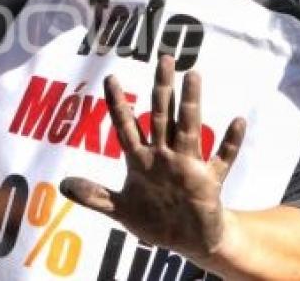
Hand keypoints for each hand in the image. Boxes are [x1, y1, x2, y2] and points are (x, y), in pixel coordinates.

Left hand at [60, 55, 245, 259]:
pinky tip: (237, 121)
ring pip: (189, 129)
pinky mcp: (209, 183)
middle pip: (161, 115)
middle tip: (164, 57)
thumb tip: (62, 185)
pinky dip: (230, 143)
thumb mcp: (119, 208)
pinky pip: (222, 160)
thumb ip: (94, 196)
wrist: (187, 241)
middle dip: (161, 88)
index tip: (111, 77)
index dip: (117, 104)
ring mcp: (187, 167)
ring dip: (191, 104)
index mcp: (140, 160)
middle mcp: (164, 156)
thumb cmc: (153, 220)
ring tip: (193, 75)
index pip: (125, 126)